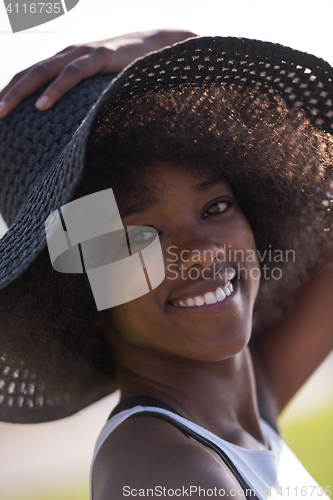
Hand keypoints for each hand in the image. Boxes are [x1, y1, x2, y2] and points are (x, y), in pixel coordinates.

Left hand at [0, 30, 195, 117]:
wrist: (158, 46)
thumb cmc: (127, 71)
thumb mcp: (99, 85)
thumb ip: (83, 99)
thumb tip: (72, 127)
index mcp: (64, 61)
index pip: (29, 75)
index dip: (10, 91)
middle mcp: (67, 54)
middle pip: (28, 73)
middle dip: (7, 93)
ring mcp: (82, 53)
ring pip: (42, 71)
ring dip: (20, 92)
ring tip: (3, 111)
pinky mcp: (100, 57)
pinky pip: (72, 74)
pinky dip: (54, 89)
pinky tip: (40, 105)